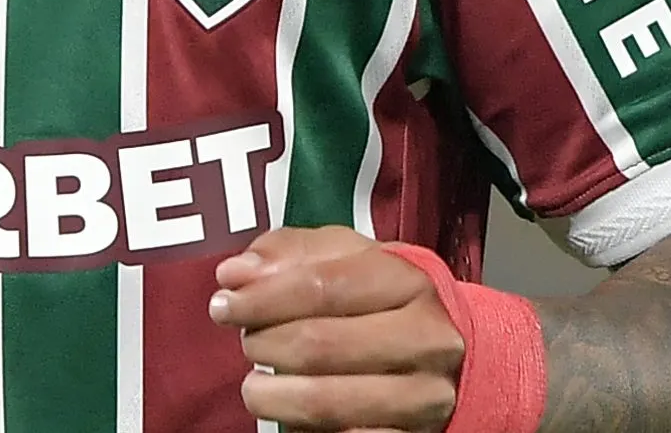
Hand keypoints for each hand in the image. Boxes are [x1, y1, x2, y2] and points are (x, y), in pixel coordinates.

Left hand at [208, 226, 465, 430]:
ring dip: (272, 395)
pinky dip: (302, 428)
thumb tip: (235, 274)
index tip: (223, 305)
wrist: (447, 352)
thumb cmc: (379, 297)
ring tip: (256, 385)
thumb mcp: (343, 258)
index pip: (324, 287)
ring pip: (325, 402)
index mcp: (408, 282)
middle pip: (320, 345)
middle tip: (246, 342)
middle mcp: (426, 339)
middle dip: (264, 344)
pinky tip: (289, 413)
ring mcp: (424, 397)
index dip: (262, 297)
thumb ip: (288, 254)